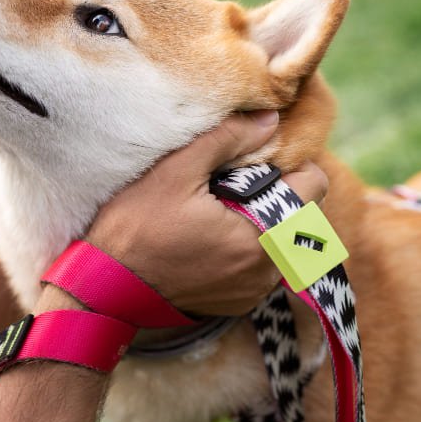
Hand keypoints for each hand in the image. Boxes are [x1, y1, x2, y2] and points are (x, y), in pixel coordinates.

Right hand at [86, 111, 327, 315]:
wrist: (105, 286)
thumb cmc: (136, 226)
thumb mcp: (176, 170)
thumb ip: (228, 139)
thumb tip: (270, 118)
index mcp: (263, 235)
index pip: (315, 186)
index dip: (293, 163)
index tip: (260, 158)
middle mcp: (268, 270)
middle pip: (302, 214)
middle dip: (279, 193)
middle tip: (236, 182)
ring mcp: (254, 290)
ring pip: (284, 242)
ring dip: (266, 223)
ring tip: (222, 209)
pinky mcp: (238, 303)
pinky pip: (262, 267)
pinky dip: (248, 249)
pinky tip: (212, 237)